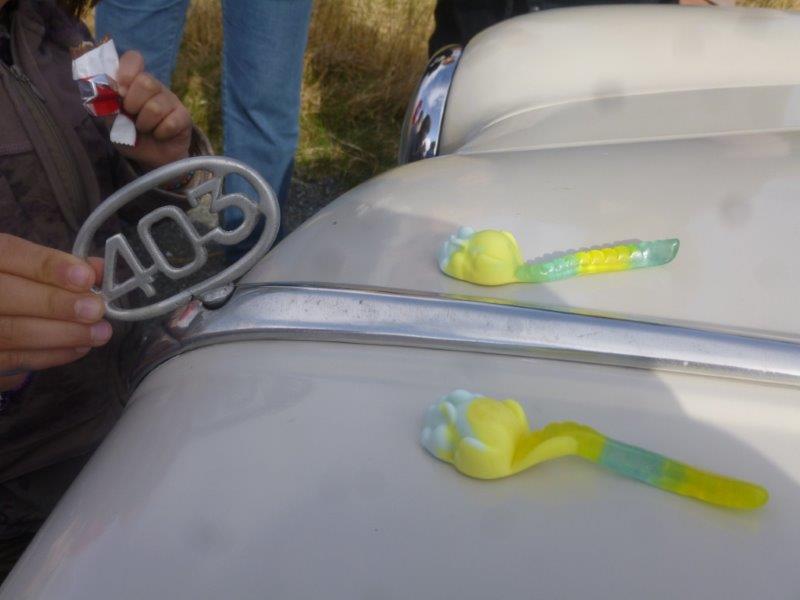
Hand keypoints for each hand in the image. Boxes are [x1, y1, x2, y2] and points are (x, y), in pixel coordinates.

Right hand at [0, 234, 111, 391]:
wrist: (0, 317)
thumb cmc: (20, 288)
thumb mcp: (32, 268)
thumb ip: (64, 266)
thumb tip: (99, 270)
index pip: (11, 253)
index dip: (49, 266)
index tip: (86, 277)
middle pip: (9, 295)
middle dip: (58, 304)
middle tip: (96, 310)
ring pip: (14, 331)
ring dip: (64, 333)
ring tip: (99, 332)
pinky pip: (16, 359)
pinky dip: (53, 354)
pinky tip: (80, 347)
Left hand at [114, 51, 192, 169]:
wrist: (151, 158)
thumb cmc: (130, 135)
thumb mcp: (111, 122)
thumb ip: (106, 106)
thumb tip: (105, 91)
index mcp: (134, 82)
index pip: (134, 59)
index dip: (127, 70)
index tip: (120, 89)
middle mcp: (155, 87)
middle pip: (146, 82)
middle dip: (133, 104)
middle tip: (131, 115)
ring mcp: (171, 100)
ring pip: (156, 106)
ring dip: (145, 124)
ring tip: (144, 129)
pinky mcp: (184, 116)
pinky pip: (170, 123)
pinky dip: (160, 133)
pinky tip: (160, 135)